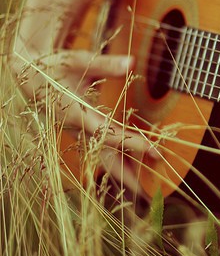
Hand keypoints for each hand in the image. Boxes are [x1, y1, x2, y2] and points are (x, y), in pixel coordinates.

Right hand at [11, 48, 157, 195]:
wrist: (28, 76)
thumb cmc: (53, 67)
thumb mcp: (78, 61)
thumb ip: (105, 64)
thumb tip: (131, 62)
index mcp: (75, 113)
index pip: (108, 133)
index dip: (132, 143)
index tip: (154, 151)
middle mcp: (76, 129)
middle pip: (104, 157)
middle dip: (126, 176)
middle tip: (148, 194)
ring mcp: (78, 134)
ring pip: (102, 158)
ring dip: (123, 174)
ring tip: (144, 191)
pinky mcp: (80, 133)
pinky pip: (100, 151)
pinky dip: (116, 162)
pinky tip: (133, 171)